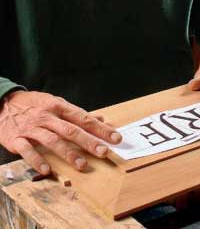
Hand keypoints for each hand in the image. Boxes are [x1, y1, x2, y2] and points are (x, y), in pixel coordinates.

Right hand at [0, 90, 121, 174]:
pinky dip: (37, 160)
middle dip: (88, 141)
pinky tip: (47, 170)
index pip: (83, 118)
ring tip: (81, 165)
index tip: (115, 138)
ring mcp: (32, 128)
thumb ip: (77, 114)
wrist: (4, 102)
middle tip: (104, 152)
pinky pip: (28, 150)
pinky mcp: (17, 139)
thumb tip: (100, 118)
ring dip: (67, 154)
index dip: (100, 128)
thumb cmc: (34, 105)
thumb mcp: (56, 103)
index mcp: (59, 107)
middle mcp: (47, 117)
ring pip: (52, 140)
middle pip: (71, 130)